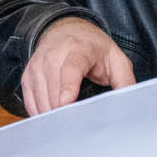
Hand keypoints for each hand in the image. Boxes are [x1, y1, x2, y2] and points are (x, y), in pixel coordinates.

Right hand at [20, 17, 134, 116]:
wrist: (65, 29)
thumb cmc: (93, 48)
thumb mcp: (116, 60)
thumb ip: (125, 82)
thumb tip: (129, 105)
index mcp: (79, 49)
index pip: (70, 70)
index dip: (67, 89)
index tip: (67, 105)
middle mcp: (53, 55)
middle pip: (53, 91)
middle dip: (64, 113)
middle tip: (79, 126)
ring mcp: (37, 66)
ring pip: (41, 101)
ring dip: (54, 116)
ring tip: (70, 122)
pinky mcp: (27, 76)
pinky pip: (31, 104)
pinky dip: (42, 115)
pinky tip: (55, 116)